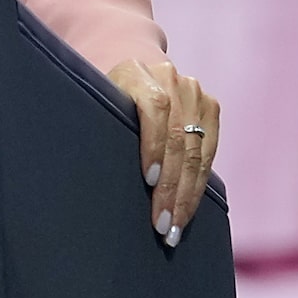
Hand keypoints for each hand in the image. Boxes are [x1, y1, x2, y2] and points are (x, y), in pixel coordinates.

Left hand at [107, 59, 221, 247]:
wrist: (130, 72)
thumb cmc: (102, 101)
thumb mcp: (93, 105)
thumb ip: (98, 127)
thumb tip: (87, 177)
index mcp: (135, 71)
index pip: (155, 107)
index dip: (154, 145)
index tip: (149, 180)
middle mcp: (169, 76)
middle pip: (179, 137)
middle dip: (171, 186)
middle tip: (162, 224)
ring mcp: (193, 91)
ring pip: (196, 150)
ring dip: (187, 194)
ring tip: (175, 226)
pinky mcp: (210, 107)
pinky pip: (209, 152)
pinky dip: (199, 185)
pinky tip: (188, 209)